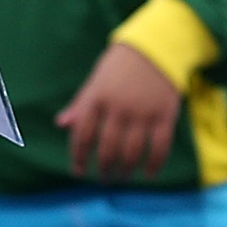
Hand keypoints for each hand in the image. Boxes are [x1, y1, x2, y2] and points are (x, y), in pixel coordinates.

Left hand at [55, 41, 185, 180]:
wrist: (155, 47)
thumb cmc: (119, 66)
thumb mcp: (95, 81)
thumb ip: (80, 104)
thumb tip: (61, 124)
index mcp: (97, 98)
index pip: (82, 133)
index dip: (78, 156)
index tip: (77, 171)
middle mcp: (118, 107)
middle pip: (107, 147)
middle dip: (103, 168)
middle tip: (103, 178)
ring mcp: (143, 112)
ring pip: (132, 151)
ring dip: (126, 169)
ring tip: (123, 176)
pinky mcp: (165, 116)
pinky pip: (160, 147)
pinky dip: (154, 164)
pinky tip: (148, 173)